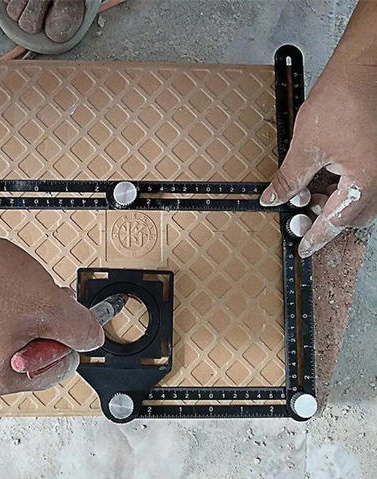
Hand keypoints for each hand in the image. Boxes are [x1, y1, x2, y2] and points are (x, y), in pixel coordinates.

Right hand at [0, 226, 102, 395]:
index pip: (56, 369)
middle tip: (44, 297)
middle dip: (45, 322)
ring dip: (25, 312)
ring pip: (11, 336)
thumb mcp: (47, 305)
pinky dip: (1, 307)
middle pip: (32, 352)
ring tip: (18, 287)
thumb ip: (78, 328)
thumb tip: (93, 339)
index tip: (67, 315)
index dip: (69, 338)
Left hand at [260, 56, 375, 256]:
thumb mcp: (306, 146)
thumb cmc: (342, 99)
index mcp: (366, 180)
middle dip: (326, 219)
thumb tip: (273, 200)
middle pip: (353, 216)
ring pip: (359, 202)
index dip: (317, 236)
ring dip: (333, 204)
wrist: (365, 68)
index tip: (303, 248)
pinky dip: (341, 189)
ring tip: (307, 193)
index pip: (337, 221)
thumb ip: (289, 180)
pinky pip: (362, 185)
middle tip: (301, 214)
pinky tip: (322, 178)